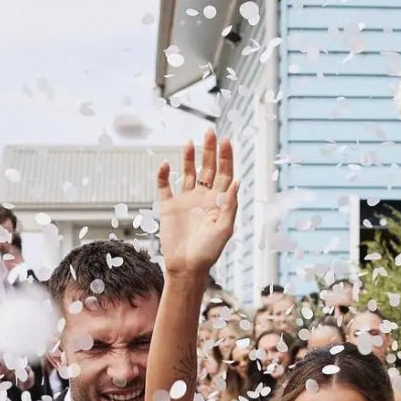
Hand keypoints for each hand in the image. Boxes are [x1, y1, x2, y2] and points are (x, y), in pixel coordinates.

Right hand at [157, 130, 238, 275]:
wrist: (186, 267)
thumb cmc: (208, 253)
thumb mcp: (224, 230)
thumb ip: (230, 205)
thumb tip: (236, 181)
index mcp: (218, 202)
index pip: (224, 174)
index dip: (226, 157)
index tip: (225, 141)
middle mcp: (203, 198)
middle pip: (207, 168)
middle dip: (209, 150)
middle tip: (210, 132)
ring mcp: (185, 201)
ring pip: (187, 173)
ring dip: (188, 157)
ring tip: (189, 142)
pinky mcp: (169, 207)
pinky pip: (164, 186)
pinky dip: (164, 175)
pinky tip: (166, 165)